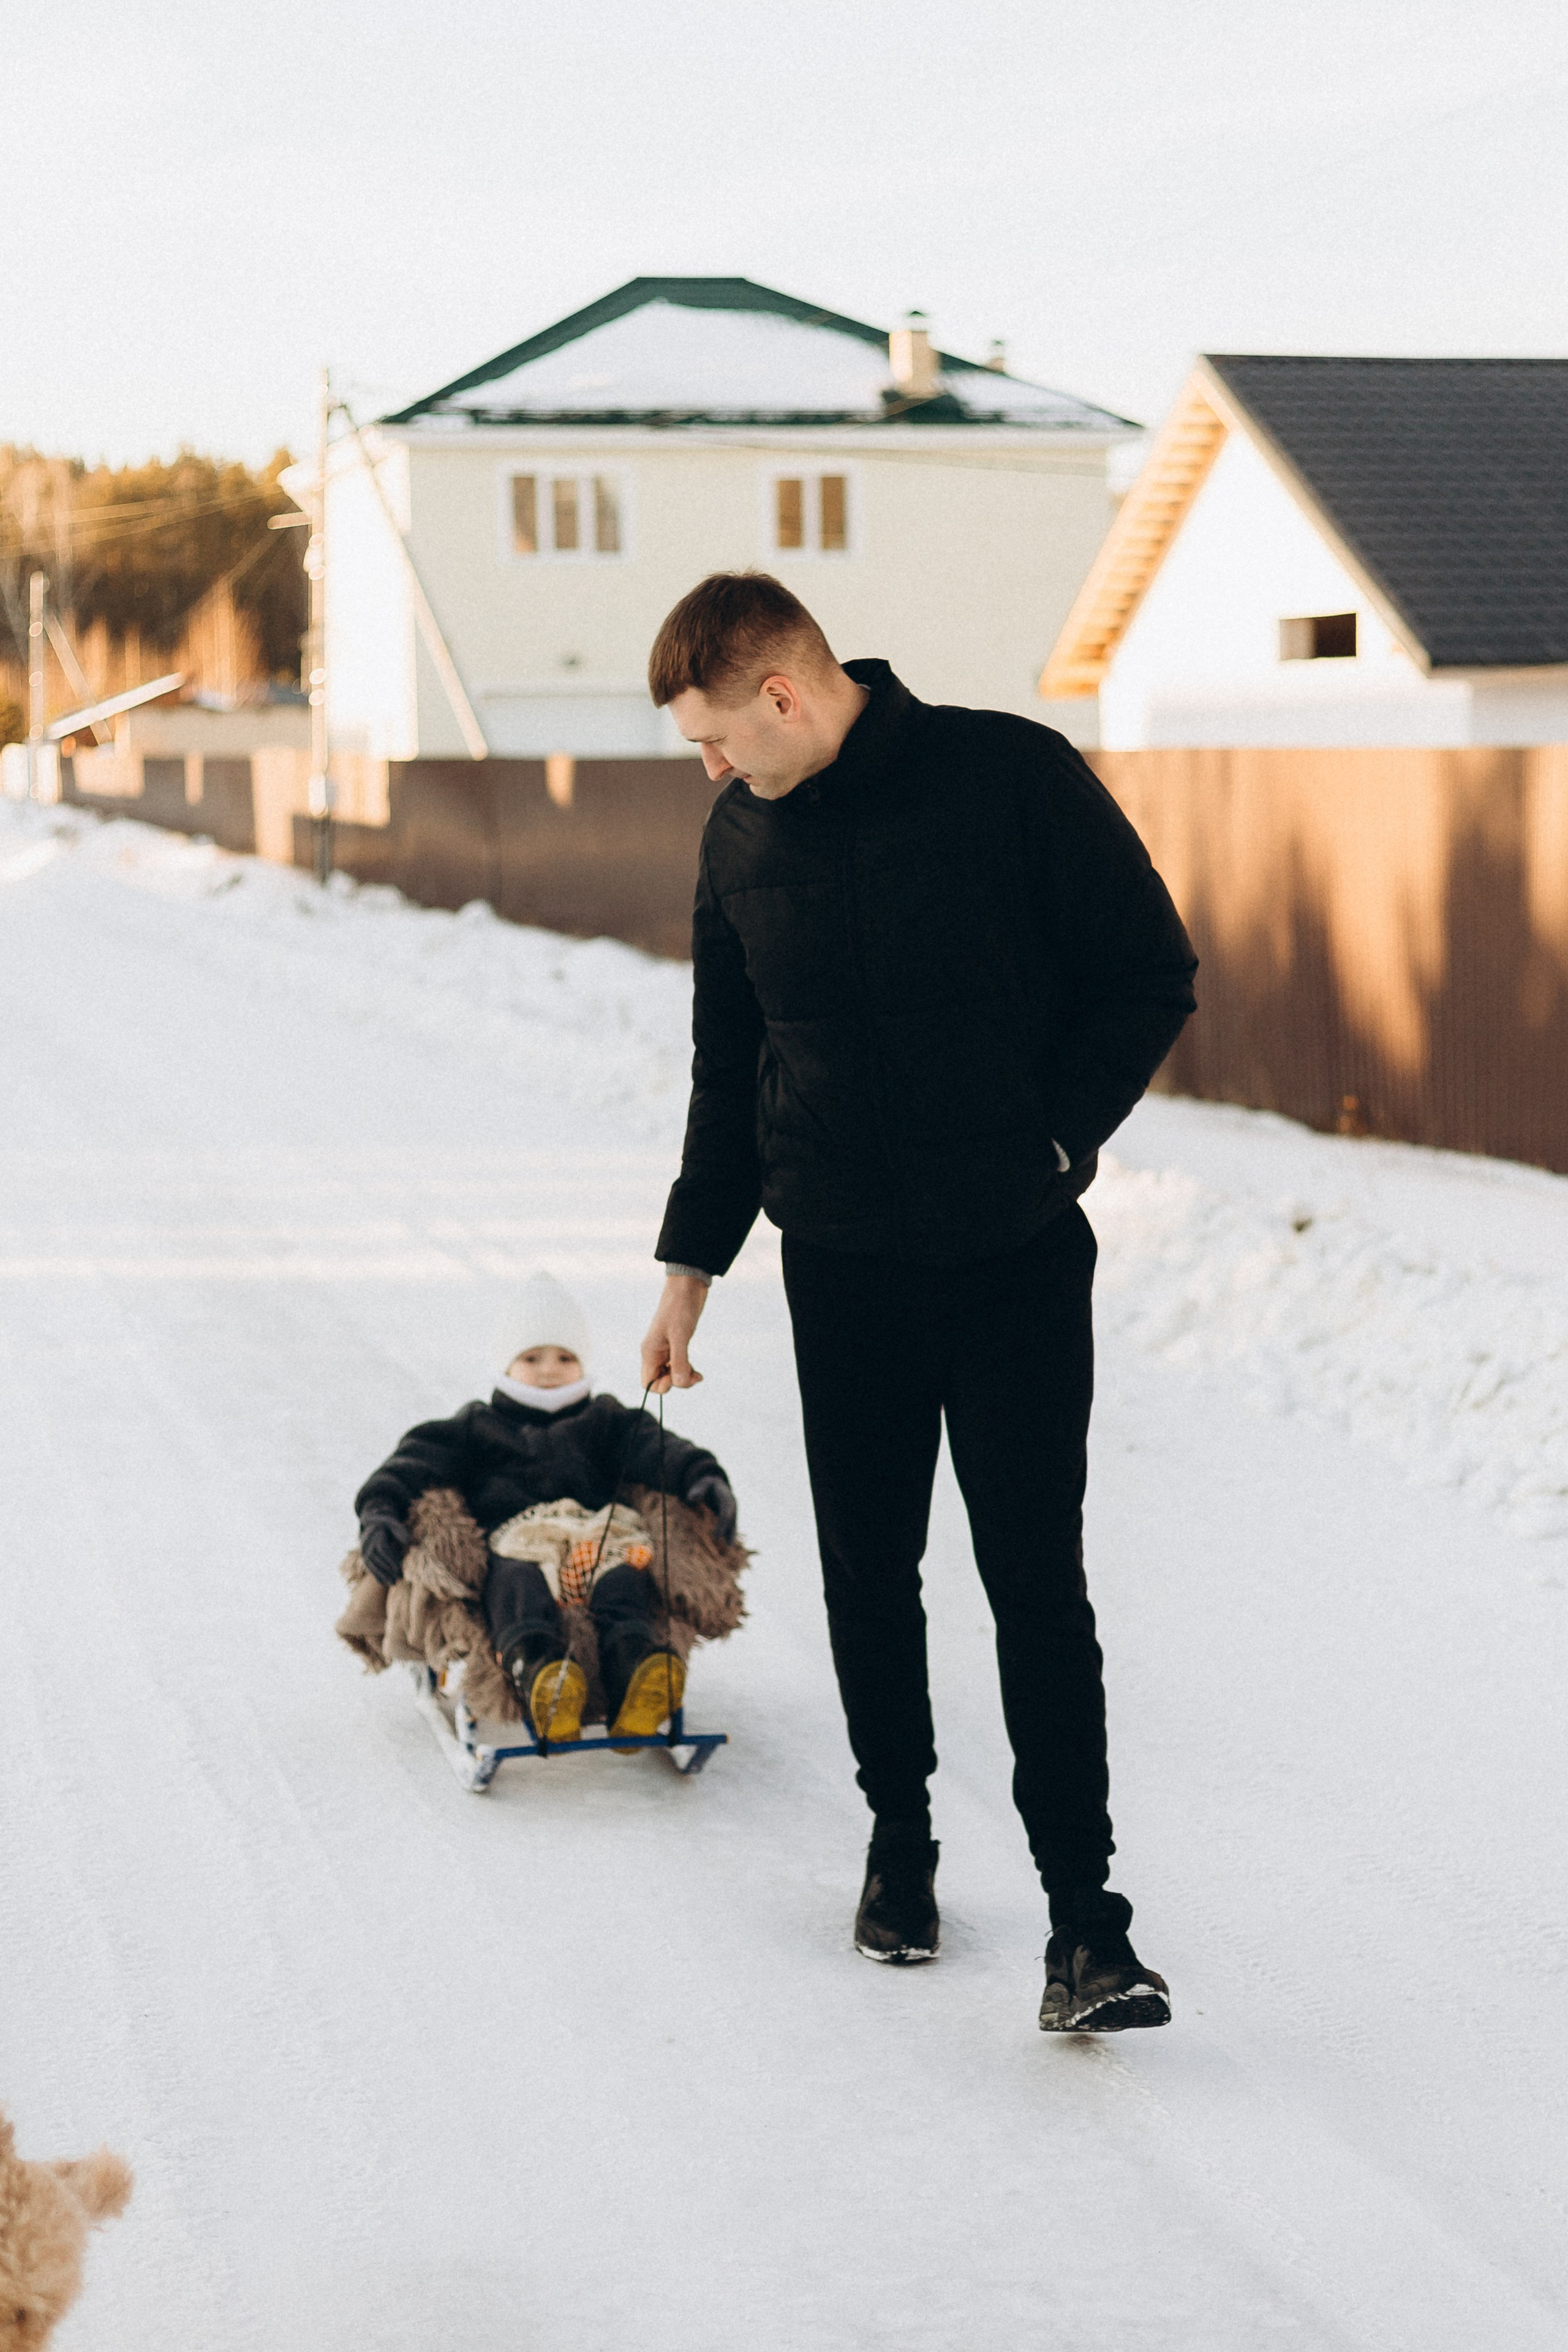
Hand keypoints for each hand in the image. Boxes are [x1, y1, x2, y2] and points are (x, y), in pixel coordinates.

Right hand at [359, 1511, 409, 1587]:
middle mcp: (368, 1544)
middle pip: (379, 1559)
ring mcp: (364, 1551)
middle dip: (388, 1570)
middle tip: (399, 1579)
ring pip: (373, 1565)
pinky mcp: (364, 1557)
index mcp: (376, 1535)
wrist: (372, 1524)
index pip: (384, 1549)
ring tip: (393, 1583)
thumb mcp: (395, 1525)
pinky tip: (383, 1583)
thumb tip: (411, 1543)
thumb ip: (402, 1533)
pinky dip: (376, 1575)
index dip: (391, 1559)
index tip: (399, 1568)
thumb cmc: (387, 1525)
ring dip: (382, 1576)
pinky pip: (369, 1567)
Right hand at [641, 1274, 708, 1393]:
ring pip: (670, 1375)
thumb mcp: (680, 1335)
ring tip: (698, 1375)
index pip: (648, 1382)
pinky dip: (687, 1371)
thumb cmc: (681, 1307)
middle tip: (693, 1375)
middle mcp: (655, 1353)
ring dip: (683, 1378)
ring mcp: (666, 1349)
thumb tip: (678, 1383)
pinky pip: (678, 1366)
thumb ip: (679, 1360)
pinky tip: (698, 1372)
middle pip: (660, 1381)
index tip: (677, 1376)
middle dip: (676, 1383)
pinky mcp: (677, 1344)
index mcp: (650, 1351)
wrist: (688, 1286)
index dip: (662, 1386)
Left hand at [685, 1473, 736, 1543]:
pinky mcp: (730, 1516)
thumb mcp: (702, 1484)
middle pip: (731, 1519)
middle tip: (718, 1541)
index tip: (716, 1535)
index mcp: (726, 1496)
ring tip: (729, 1548)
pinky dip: (730, 1535)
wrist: (716, 1485)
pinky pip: (731, 1527)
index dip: (722, 1523)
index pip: (726, 1510)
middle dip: (726, 1530)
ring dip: (731, 1535)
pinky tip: (728, 1546)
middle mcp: (732, 1504)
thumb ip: (697, 1490)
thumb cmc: (707, 1486)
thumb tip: (691, 1499)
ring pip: (733, 1524)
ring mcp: (733, 1511)